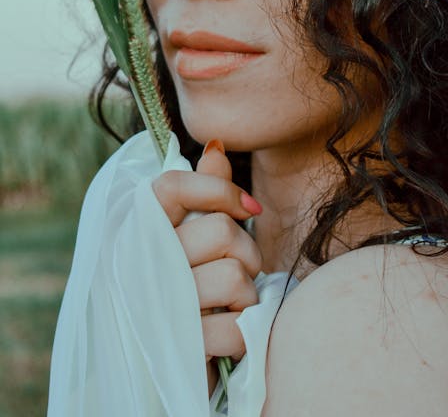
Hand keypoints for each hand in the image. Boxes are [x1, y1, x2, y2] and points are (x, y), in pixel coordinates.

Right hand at [152, 139, 262, 367]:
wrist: (151, 366)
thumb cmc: (176, 288)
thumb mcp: (183, 237)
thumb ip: (201, 192)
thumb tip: (215, 145)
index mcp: (135, 231)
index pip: (172, 186)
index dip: (218, 189)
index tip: (249, 206)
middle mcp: (139, 263)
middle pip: (222, 232)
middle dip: (245, 252)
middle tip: (234, 269)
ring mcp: (157, 306)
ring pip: (237, 278)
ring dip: (246, 294)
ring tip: (227, 303)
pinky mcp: (179, 346)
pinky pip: (238, 327)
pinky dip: (244, 332)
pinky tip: (227, 334)